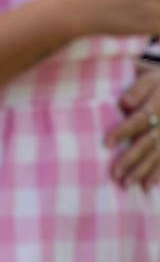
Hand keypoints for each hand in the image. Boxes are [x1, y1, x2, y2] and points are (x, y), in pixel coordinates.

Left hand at [106, 64, 159, 188]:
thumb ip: (137, 88)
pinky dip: (159, 174)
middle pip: (148, 142)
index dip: (123, 132)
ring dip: (143, 171)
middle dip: (132, 159)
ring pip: (159, 154)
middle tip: (115, 173)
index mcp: (158, 102)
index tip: (106, 144)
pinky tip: (149, 186)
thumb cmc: (157, 78)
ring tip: (127, 184)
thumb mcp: (148, 76)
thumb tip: (124, 104)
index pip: (139, 120)